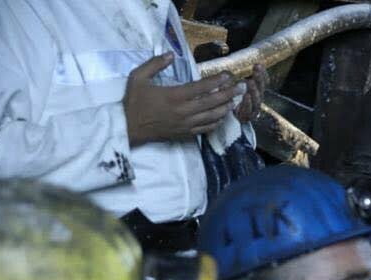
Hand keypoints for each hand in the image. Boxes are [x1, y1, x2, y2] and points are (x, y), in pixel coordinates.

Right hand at [124, 54, 243, 146]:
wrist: (128, 128)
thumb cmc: (133, 102)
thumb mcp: (138, 77)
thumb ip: (155, 64)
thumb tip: (171, 54)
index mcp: (174, 96)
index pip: (201, 87)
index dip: (217, 81)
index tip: (228, 75)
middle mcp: (183, 111)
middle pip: (212, 102)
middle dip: (229, 94)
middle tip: (242, 87)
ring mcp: (186, 124)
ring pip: (212, 117)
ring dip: (226, 108)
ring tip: (236, 100)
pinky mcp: (185, 134)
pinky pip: (206, 129)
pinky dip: (217, 122)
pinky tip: (223, 116)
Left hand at [234, 64, 267, 123]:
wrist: (229, 118)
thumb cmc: (231, 100)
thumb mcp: (231, 88)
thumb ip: (231, 81)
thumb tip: (227, 72)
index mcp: (255, 89)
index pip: (262, 80)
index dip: (262, 73)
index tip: (258, 64)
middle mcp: (257, 98)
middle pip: (261, 87)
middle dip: (259, 77)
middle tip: (256, 69)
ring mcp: (254, 107)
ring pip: (257, 98)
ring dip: (254, 89)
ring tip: (251, 82)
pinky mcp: (249, 116)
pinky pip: (251, 109)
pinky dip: (248, 102)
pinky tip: (246, 95)